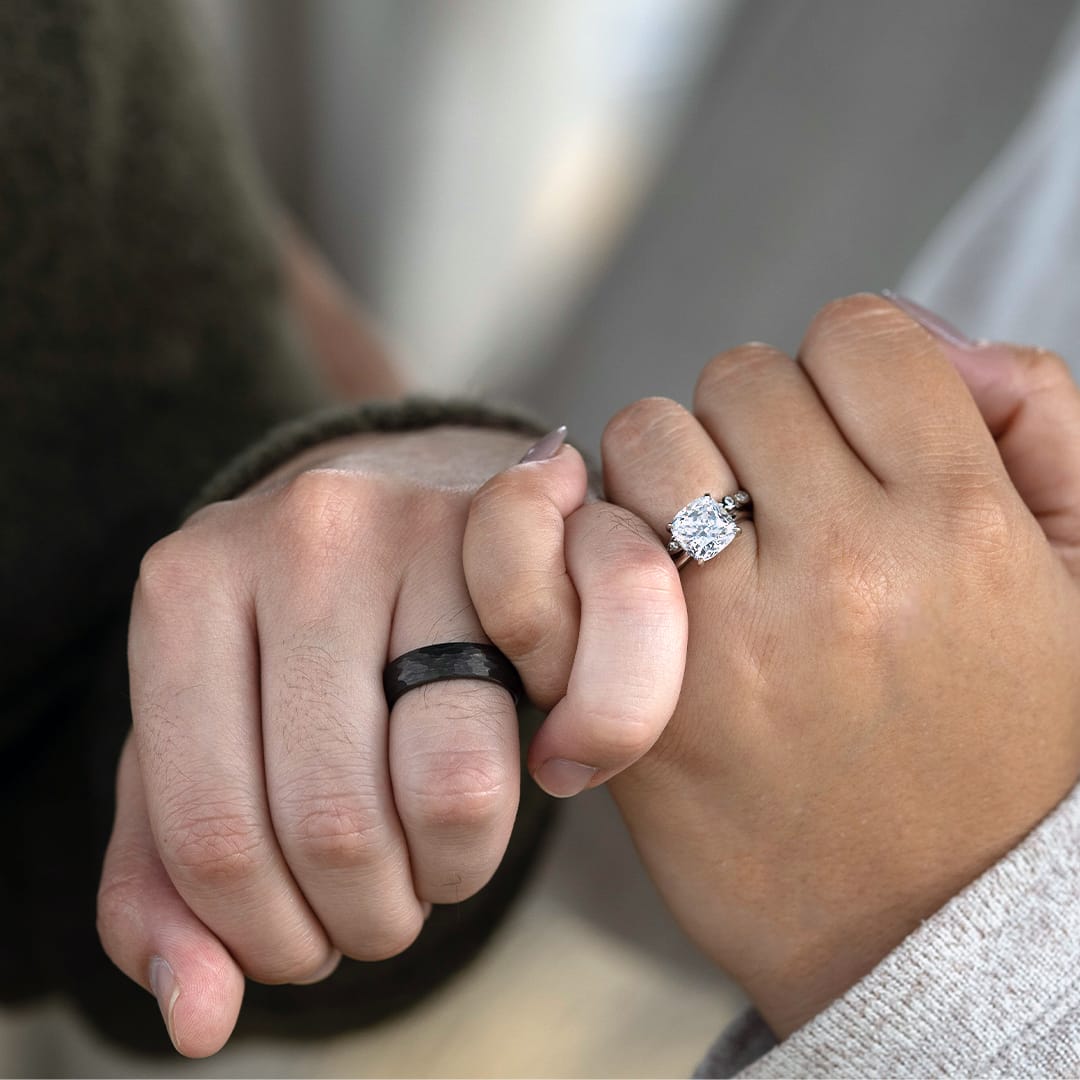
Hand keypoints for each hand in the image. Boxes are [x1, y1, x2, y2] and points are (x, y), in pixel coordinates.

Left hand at [96, 423, 682, 1056]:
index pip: (212, 836)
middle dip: (365, 917)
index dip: (264, 936)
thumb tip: (199, 1020)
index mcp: (187, 586)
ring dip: (455, 872)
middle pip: (335, 822)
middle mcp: (306, 531)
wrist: (395, 501)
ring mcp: (427, 518)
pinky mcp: (535, 520)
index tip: (301, 942)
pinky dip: (577, 754)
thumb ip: (164, 881)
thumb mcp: (198, 745)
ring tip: (438, 858)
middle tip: (377, 910)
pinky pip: (573, 696)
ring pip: (454, 786)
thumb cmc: (288, 645)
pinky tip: (547, 764)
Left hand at [595, 295, 1079, 1036]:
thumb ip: (1045, 433)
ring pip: (644, 438)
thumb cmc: (1008, 754)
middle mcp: (844, 568)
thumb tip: (954, 352)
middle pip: (739, 378)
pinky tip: (602, 559)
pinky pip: (557, 547)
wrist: (928, 931)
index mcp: (963, 525)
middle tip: (777, 502)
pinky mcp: (641, 702)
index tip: (849, 434)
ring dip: (665, 473)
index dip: (850, 372)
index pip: (859, 336)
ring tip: (705, 544)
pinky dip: (561, 530)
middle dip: (756, 425)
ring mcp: (730, 636)